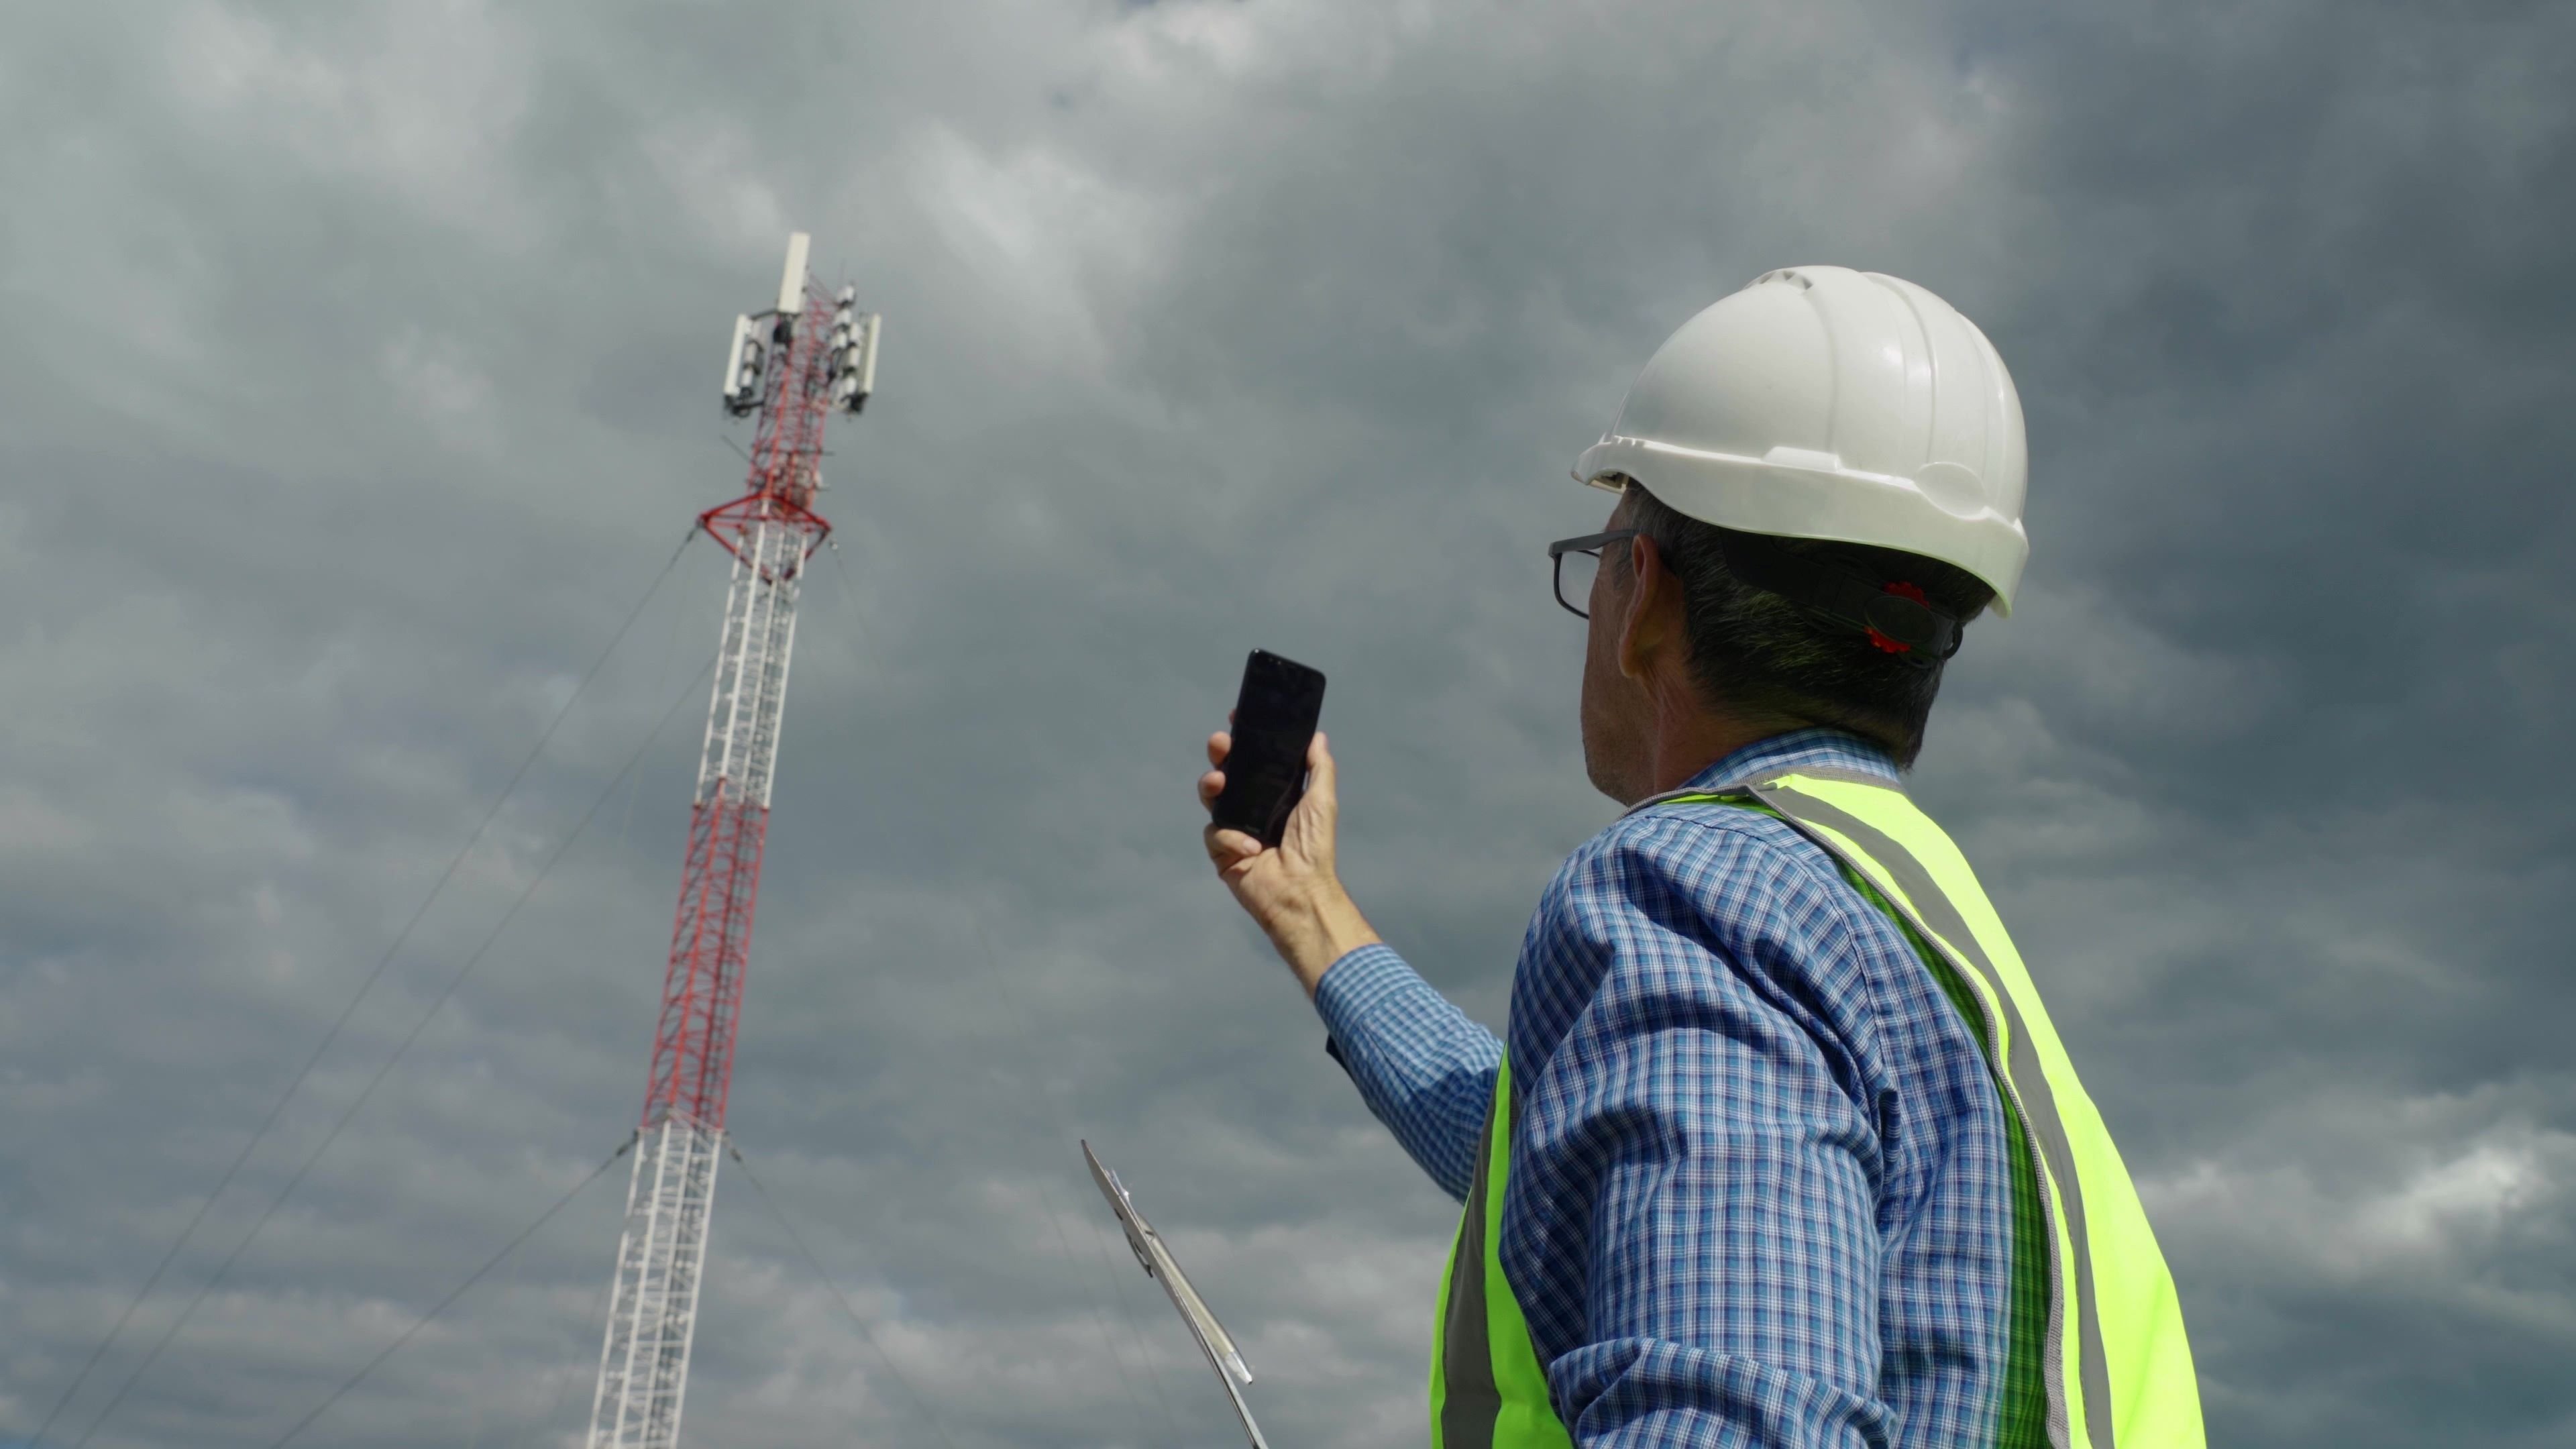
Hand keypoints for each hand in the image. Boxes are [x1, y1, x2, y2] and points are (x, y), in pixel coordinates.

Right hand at [1199, 727, 1380, 995]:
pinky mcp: (1221, 853)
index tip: (1237, 718)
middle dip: (1220, 755)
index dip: (1244, 740)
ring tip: (1218, 782)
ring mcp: (1234, 829)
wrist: (1300, 892)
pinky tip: (1249, 847)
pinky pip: (1214, 834)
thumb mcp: (1321, 802)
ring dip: (1211, 785)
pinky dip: (1229, 838)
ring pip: (1212, 798)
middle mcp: (1252, 808)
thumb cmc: (1314, 848)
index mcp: (1274, 794)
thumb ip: (1319, 768)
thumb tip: (1318, 736)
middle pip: (1228, 772)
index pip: (1255, 761)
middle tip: (1220, 743)